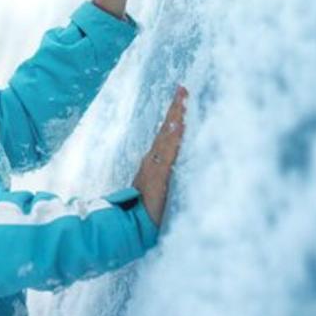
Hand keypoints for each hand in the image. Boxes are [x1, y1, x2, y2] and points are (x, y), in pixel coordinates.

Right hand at [132, 85, 187, 226]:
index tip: (181, 97)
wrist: (133, 227)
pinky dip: (172, 139)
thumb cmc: (146, 212)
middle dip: (176, 109)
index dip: (174, 116)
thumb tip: (169, 165)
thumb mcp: (157, 190)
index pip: (166, 134)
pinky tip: (178, 126)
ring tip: (182, 101)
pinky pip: (168, 154)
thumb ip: (162, 177)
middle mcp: (153, 160)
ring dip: (175, 118)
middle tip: (183, 89)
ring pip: (167, 138)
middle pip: (167, 130)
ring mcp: (155, 167)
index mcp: (154, 162)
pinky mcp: (158, 176)